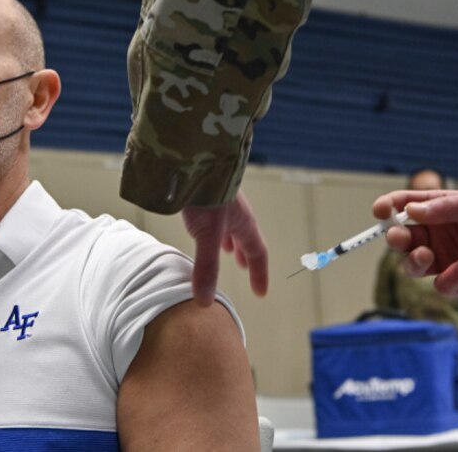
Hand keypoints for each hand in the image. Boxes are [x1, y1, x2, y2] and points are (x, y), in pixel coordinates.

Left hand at [182, 191, 268, 305]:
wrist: (196, 156)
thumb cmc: (207, 195)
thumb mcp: (207, 235)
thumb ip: (207, 267)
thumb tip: (206, 302)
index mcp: (244, 224)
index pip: (258, 254)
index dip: (259, 274)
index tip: (260, 291)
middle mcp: (237, 213)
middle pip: (246, 239)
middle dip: (245, 255)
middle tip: (243, 267)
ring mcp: (224, 202)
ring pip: (231, 226)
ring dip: (230, 240)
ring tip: (225, 249)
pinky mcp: (208, 193)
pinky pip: (217, 215)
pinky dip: (216, 227)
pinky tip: (204, 225)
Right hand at [374, 188, 457, 297]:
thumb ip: (444, 207)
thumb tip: (409, 211)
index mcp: (437, 210)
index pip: (402, 207)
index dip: (387, 208)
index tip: (381, 211)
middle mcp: (437, 235)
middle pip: (401, 239)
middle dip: (394, 238)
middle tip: (399, 238)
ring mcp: (447, 259)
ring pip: (413, 265)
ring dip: (413, 262)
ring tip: (428, 255)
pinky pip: (441, 285)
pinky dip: (450, 277)